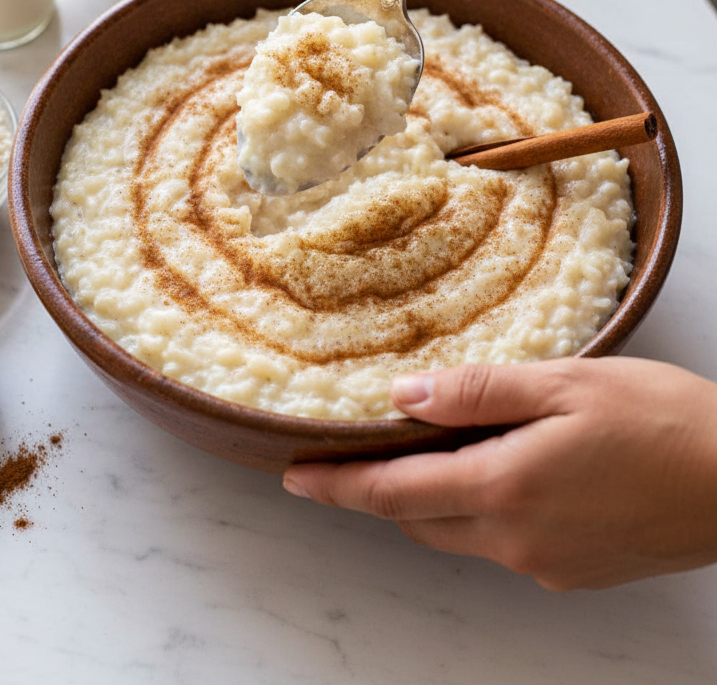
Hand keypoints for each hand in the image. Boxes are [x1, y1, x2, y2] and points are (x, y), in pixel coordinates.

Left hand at [283, 357, 716, 589]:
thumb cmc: (661, 420)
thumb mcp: (564, 383)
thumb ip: (478, 392)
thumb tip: (402, 398)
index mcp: (505, 488)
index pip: (393, 494)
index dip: (337, 485)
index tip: (293, 475)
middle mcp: (516, 540)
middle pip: (419, 520)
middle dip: (379, 491)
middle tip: (356, 450)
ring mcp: (547, 563)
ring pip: (459, 533)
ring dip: (431, 498)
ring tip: (428, 448)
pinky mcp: (575, 570)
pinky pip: (502, 542)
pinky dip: (479, 509)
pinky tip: (500, 468)